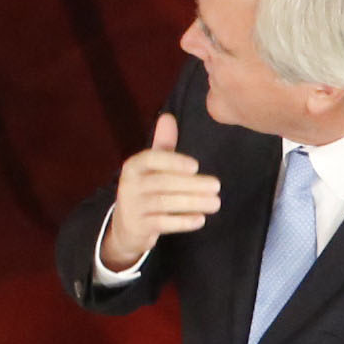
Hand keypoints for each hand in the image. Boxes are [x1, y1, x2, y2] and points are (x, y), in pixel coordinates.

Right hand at [95, 112, 218, 269]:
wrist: (126, 226)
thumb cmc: (145, 190)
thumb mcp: (150, 167)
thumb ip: (162, 144)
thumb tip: (168, 117)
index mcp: (133, 167)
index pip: (151, 159)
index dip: (173, 161)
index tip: (196, 166)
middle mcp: (129, 185)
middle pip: (161, 183)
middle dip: (191, 185)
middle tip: (217, 186)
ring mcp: (133, 207)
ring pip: (163, 203)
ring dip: (192, 202)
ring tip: (215, 203)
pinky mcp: (139, 226)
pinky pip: (162, 223)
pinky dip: (182, 221)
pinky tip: (200, 219)